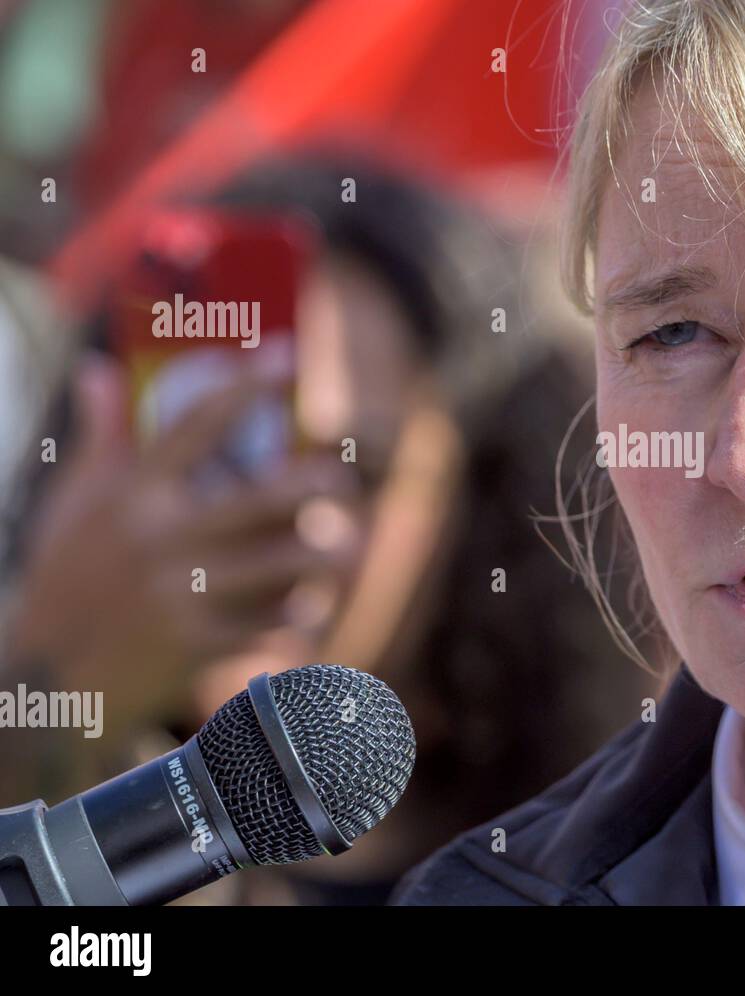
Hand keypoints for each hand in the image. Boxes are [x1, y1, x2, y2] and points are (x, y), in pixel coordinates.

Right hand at [7, 354, 362, 729]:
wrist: (46, 681)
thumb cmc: (68, 578)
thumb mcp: (75, 506)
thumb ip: (102, 438)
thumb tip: (98, 367)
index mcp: (131, 494)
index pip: (197, 422)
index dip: (247, 384)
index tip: (287, 356)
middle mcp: (159, 538)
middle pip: (263, 497)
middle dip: (317, 483)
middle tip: (342, 480)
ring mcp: (180, 593)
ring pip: (284, 564)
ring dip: (325, 556)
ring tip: (347, 550)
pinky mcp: (197, 644)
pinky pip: (272, 621)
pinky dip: (298, 612)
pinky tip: (307, 604)